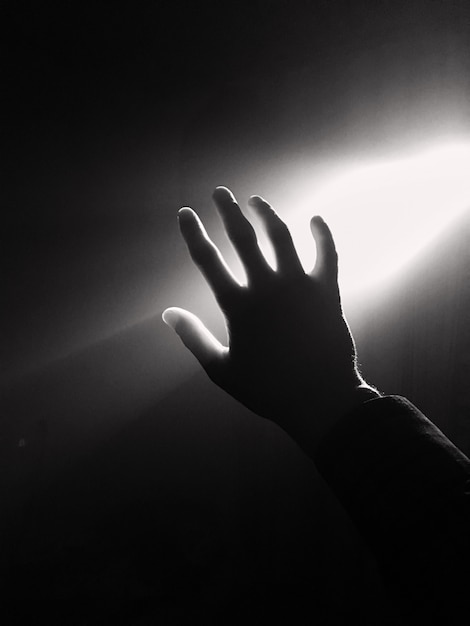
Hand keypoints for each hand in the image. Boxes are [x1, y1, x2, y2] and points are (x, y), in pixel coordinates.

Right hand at [163, 187, 377, 457]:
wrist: (319, 400)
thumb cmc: (266, 388)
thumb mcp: (221, 369)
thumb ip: (192, 338)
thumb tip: (166, 314)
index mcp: (238, 306)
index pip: (207, 260)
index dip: (193, 233)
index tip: (185, 213)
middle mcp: (267, 287)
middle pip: (243, 237)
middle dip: (228, 210)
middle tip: (220, 191)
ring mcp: (299, 286)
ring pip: (281, 236)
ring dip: (267, 214)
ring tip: (257, 201)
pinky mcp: (327, 291)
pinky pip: (328, 253)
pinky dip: (323, 233)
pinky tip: (316, 219)